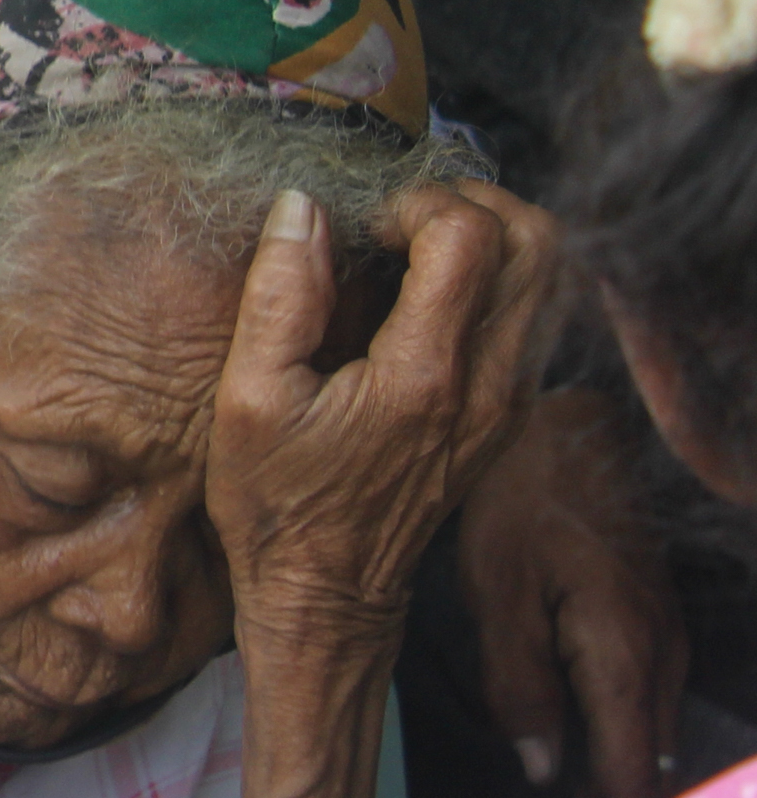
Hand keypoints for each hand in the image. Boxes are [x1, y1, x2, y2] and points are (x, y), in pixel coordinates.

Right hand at [208, 180, 559, 662]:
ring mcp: (511, 402)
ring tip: (419, 247)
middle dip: (471, 203)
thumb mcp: (245, 398)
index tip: (362, 229)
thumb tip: (303, 207)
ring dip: (493, 236)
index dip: (414, 203)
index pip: (470, 237)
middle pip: (539, 242)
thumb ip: (281, 296)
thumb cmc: (278, 502)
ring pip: (553, 274)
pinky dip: (500, 277)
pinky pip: (538, 313)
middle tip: (403, 221)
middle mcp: (489, 386)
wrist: (330, 594)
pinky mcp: (512, 412)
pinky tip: (431, 292)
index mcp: (423, 377)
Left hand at [458, 390, 688, 797]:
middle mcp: (660, 647)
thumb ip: (522, 684)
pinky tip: (605, 726)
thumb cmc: (518, 498)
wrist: (568, 418)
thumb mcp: (498, 590)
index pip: (629, 764)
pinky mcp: (652, 602)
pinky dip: (633, 714)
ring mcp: (664, 622)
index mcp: (622, 652)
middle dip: (627, 796)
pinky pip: (654, 680)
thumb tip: (546, 770)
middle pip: (650, 747)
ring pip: (655, 715)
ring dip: (629, 757)